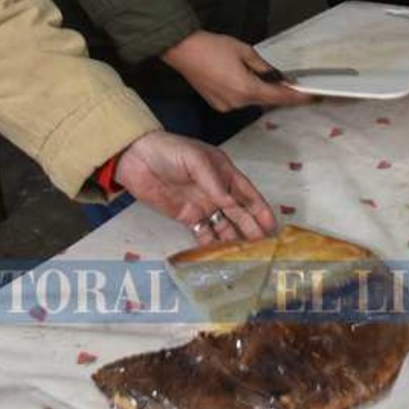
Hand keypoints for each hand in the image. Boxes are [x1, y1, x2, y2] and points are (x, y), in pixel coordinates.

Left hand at [114, 131, 276, 242]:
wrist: (136, 159)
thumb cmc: (169, 151)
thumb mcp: (195, 159)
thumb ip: (214, 182)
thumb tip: (231, 204)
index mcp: (223, 172)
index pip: (247, 193)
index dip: (260, 209)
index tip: (272, 226)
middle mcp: (216, 190)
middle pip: (239, 213)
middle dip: (251, 229)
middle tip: (263, 248)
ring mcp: (202, 205)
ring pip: (224, 225)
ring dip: (234, 239)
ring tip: (246, 257)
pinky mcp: (186, 217)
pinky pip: (203, 233)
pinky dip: (212, 244)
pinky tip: (221, 256)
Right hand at [161, 30, 315, 111]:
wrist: (183, 50)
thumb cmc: (213, 46)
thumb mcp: (245, 51)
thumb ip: (264, 68)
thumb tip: (278, 78)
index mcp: (246, 89)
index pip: (279, 97)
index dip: (296, 97)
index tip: (311, 97)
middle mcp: (237, 103)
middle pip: (265, 100)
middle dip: (277, 91)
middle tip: (289, 81)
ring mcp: (226, 106)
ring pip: (252, 101)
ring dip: (259, 91)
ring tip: (259, 75)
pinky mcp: (217, 105)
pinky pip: (239, 101)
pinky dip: (246, 92)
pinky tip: (242, 79)